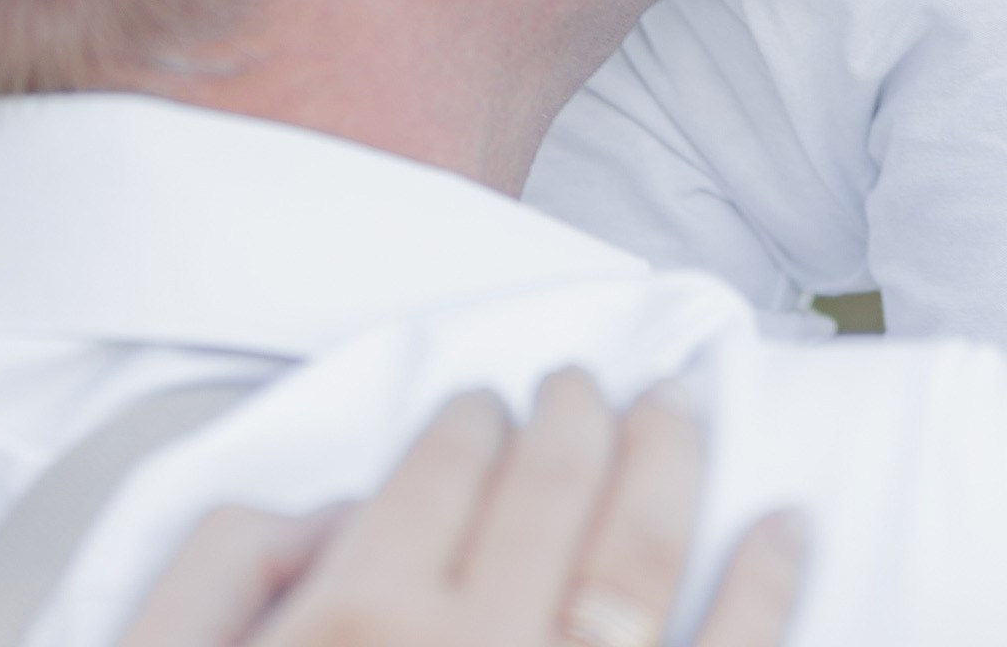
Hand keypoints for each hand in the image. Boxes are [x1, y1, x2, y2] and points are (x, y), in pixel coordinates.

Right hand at [116, 371, 803, 646]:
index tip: (487, 402)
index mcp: (350, 628)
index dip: (470, 422)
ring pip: (640, 560)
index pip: (438, 471)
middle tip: (589, 385)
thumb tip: (330, 514)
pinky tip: (782, 535)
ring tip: (681, 414)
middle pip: (548, 492)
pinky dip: (763, 591)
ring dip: (669, 468)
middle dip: (576, 420)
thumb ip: (225, 574)